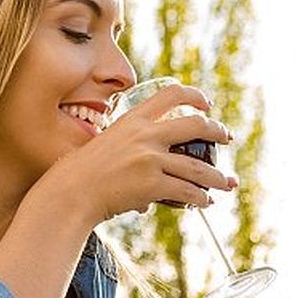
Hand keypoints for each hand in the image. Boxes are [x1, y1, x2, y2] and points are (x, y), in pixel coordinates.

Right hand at [59, 83, 237, 223]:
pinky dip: (200, 199)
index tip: (206, 104)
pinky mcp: (152, 184)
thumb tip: (145, 175)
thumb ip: (128, 150)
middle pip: (196, 125)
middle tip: (226, 137)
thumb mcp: (105, 146)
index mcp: (133, 120)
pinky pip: (187, 192)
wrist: (70, 193)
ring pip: (198, 167)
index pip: (170, 95)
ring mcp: (150, 159)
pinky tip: (205, 202)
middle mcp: (145, 135)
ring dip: (217, 177)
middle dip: (217, 131)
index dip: (194, 96)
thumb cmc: (81, 173)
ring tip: (226, 183)